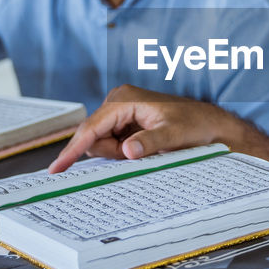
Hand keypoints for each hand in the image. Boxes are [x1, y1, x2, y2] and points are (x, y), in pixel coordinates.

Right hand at [50, 85, 243, 172]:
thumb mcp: (173, 136)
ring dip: (119, 153)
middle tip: (140, 152)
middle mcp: (118, 102)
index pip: (90, 128)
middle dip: (111, 152)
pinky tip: (143, 148)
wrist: (211, 125)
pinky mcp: (126, 123)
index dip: (73, 150)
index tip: (57, 169)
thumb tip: (126, 151)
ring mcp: (121, 113)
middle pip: (93, 138)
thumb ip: (149, 143)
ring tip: (147, 148)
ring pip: (102, 143)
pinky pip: (112, 144)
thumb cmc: (195, 125)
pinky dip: (123, 152)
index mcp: (124, 99)